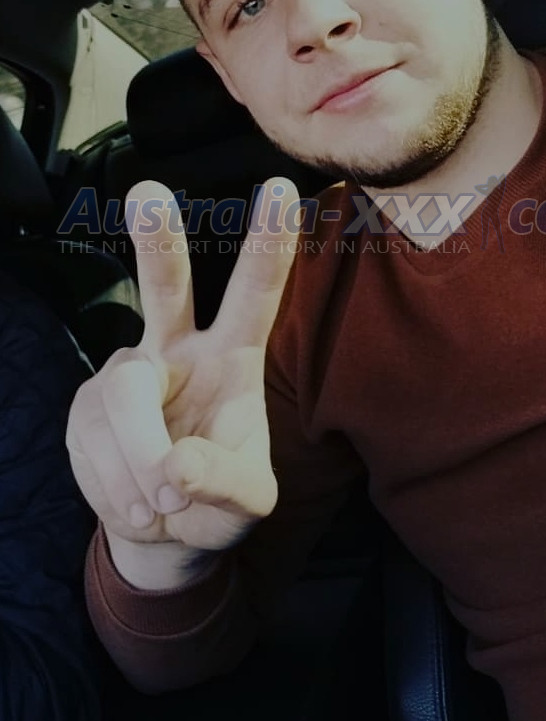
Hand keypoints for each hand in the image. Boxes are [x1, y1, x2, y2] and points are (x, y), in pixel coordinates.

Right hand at [66, 177, 299, 578]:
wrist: (161, 531)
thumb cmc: (215, 501)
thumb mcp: (245, 504)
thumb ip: (223, 485)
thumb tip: (176, 464)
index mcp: (233, 357)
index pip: (254, 293)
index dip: (268, 243)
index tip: (282, 190)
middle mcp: (179, 349)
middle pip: (166, 287)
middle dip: (157, 241)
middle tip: (148, 193)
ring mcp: (129, 373)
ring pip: (126, 398)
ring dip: (142, 464)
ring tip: (160, 505)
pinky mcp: (87, 405)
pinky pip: (94, 440)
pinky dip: (115, 486)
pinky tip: (133, 502)